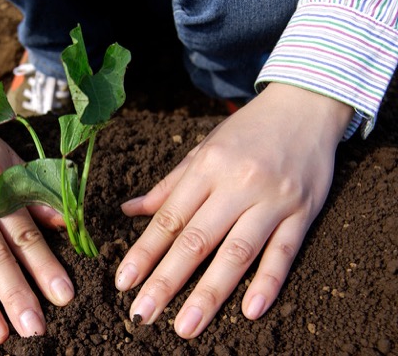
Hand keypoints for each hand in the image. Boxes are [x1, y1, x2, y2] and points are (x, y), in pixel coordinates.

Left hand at [115, 83, 352, 337]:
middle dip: (167, 280)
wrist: (305, 105)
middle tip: (143, 315)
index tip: (124, 282)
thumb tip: (128, 210)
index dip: (144, 252)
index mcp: (206, 168)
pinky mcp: (303, 212)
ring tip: (187, 325)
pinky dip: (269, 281)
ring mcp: (271, 200)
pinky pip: (285, 251)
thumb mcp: (203, 150)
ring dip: (210, 291)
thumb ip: (168, 185)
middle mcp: (236, 184)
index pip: (169, 218)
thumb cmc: (247, 131)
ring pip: (237, 251)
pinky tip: (250, 310)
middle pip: (196, 240)